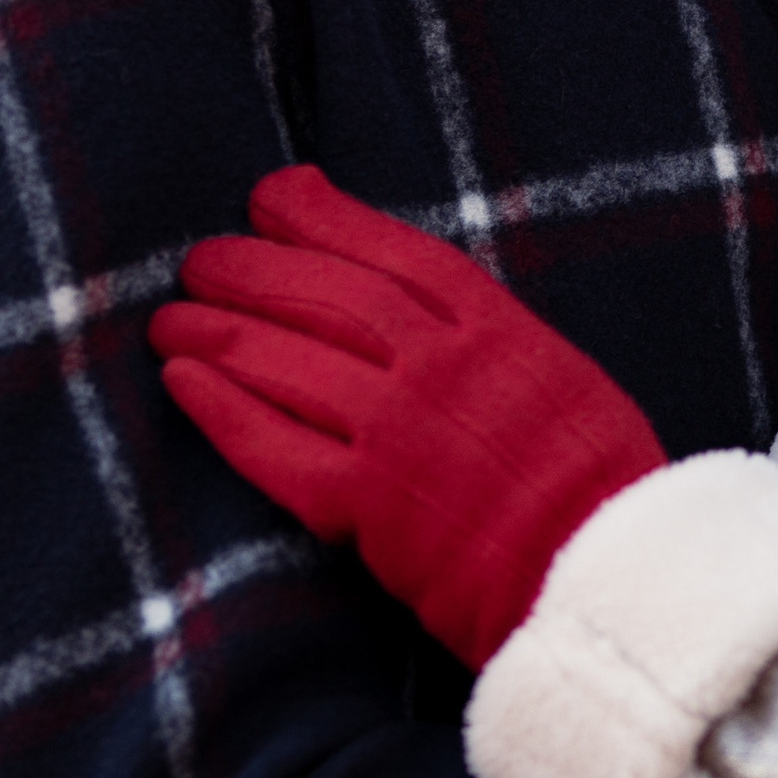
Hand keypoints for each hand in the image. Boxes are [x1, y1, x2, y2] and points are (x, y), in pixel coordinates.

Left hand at [148, 167, 664, 673]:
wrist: (606, 581)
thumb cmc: (601, 491)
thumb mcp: (564, 383)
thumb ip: (497, 344)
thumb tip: (438, 319)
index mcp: (498, 332)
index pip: (394, 253)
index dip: (323, 218)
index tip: (272, 197)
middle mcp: (442, 367)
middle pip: (327, 297)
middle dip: (253, 269)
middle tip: (200, 260)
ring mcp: (400, 433)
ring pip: (288, 362)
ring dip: (220, 332)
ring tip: (171, 319)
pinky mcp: (367, 506)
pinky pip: (275, 447)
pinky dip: (224, 411)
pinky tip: (183, 384)